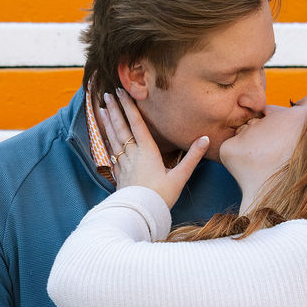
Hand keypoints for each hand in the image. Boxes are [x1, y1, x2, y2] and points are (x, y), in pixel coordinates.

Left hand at [98, 89, 208, 209]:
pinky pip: (111, 154)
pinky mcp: (119, 175)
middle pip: (121, 128)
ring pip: (113, 139)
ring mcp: (123, 164)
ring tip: (101, 109)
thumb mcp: (180, 177)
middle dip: (114, 110)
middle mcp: (132, 155)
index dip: (129, 107)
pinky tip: (104, 138)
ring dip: (107, 123)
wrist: (140, 215)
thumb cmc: (161, 197)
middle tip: (107, 95)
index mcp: (147, 152)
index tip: (121, 92)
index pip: (136, 124)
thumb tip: (205, 139)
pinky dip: (106, 142)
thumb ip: (192, 157)